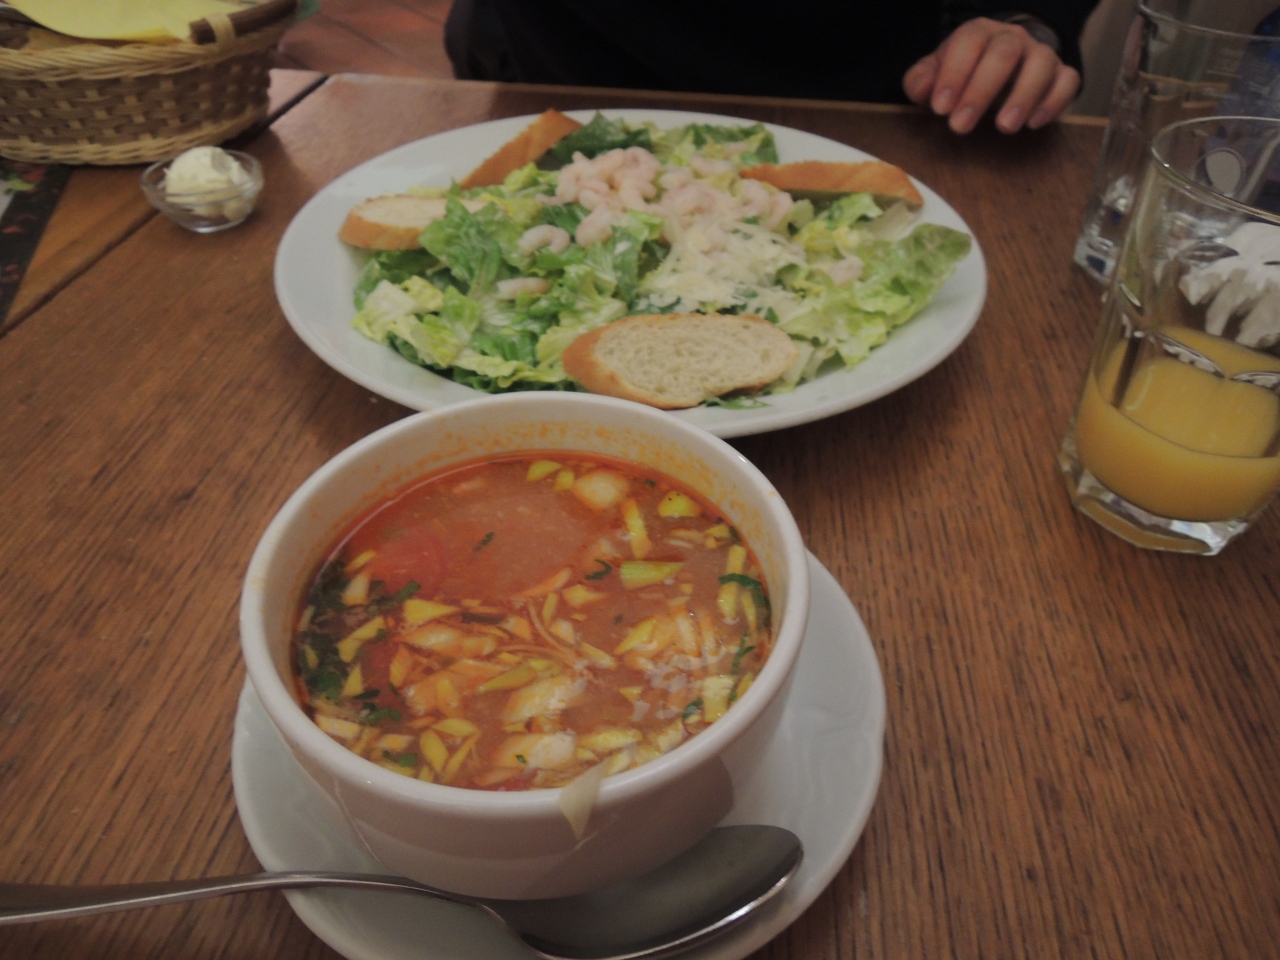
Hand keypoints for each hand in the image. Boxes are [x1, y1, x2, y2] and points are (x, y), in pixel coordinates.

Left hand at [902, 17, 1080, 134]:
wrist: (1001, 67)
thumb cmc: (963, 74)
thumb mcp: (935, 75)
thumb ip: (921, 81)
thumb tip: (922, 90)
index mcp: (978, 33)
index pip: (969, 42)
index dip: (954, 74)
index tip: (940, 108)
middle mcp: (1012, 38)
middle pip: (1004, 53)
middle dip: (981, 90)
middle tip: (961, 126)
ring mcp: (1039, 54)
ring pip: (1041, 63)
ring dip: (1023, 96)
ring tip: (1004, 127)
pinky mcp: (1060, 74)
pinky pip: (1067, 80)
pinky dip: (1054, 101)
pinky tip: (1034, 124)